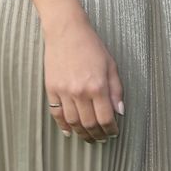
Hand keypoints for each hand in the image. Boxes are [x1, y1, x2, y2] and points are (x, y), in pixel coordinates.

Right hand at [44, 15, 124, 143]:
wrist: (66, 31)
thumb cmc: (91, 46)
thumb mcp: (111, 65)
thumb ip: (116, 90)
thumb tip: (119, 111)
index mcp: (98, 86)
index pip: (105, 118)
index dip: (110, 130)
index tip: (113, 133)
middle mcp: (80, 92)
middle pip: (89, 124)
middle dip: (97, 135)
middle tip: (101, 139)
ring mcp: (64, 92)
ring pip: (73, 122)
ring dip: (82, 133)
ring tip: (88, 137)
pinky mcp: (51, 89)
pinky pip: (56, 113)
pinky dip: (63, 125)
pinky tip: (69, 132)